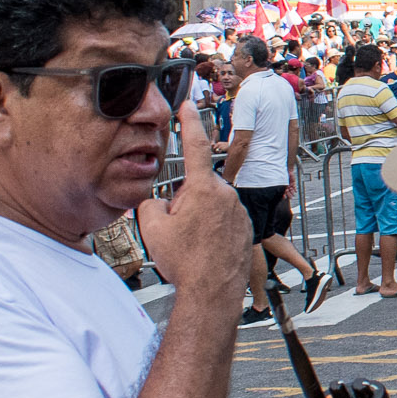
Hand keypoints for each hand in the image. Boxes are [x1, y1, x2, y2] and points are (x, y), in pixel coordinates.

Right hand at [137, 99, 251, 301]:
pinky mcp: (246, 227)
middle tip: (178, 231)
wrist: (212, 294)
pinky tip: (206, 252)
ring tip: (193, 246)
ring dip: (198, 219)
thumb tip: (158, 201)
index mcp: (203, 188)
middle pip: (196, 188)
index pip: (194, 145)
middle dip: (184, 203)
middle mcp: (226, 194)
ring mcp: (239, 212)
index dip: (189, 122)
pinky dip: (212, 232)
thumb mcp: (152, 228)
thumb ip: (150, 203)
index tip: (187, 103)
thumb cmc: (184, 262)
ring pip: (209, 207)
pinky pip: (222, 222)